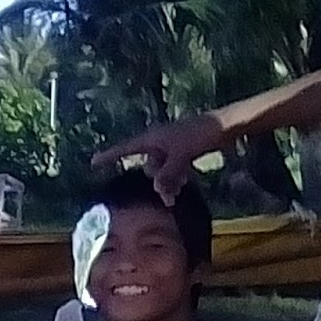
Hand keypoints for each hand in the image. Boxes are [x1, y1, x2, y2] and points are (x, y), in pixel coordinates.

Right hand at [93, 115, 223, 205]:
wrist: (227, 124)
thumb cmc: (199, 135)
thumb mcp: (181, 156)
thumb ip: (167, 175)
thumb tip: (157, 191)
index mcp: (151, 138)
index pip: (124, 149)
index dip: (108, 156)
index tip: (92, 163)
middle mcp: (158, 142)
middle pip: (147, 165)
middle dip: (155, 180)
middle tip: (168, 196)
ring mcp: (171, 146)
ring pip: (161, 168)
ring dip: (168, 181)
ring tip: (179, 192)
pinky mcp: (183, 150)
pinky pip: (172, 167)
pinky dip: (176, 176)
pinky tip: (185, 182)